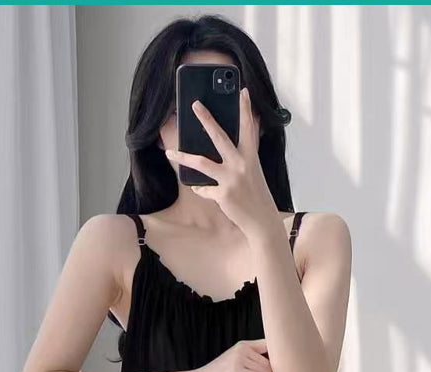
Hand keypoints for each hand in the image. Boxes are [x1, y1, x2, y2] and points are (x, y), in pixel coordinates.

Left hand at [164, 88, 281, 240]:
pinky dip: (200, 189)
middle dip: (206, 119)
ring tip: (169, 153)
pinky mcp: (223, 195)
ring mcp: (231, 179)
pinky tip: (198, 189)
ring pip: (201, 163)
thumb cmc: (256, 194)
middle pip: (219, 137)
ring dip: (183, 157)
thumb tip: (224, 144)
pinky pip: (203, 189)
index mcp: (250, 156)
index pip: (248, 128)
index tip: (242, 91)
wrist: (261, 221)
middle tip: (194, 105)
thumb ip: (242, 156)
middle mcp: (241, 165)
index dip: (245, 109)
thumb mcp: (253, 171)